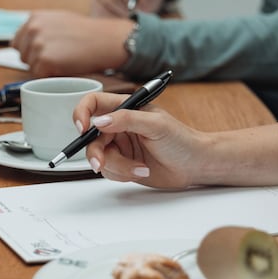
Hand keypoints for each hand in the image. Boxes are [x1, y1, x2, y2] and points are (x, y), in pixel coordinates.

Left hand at [12, 10, 133, 76]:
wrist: (102, 40)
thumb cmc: (86, 32)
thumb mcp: (58, 20)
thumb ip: (41, 28)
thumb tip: (28, 40)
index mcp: (34, 18)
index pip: (18, 42)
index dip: (30, 51)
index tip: (44, 54)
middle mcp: (32, 29)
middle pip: (23, 56)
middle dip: (36, 61)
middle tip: (57, 58)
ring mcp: (37, 45)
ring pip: (31, 68)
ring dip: (44, 69)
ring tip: (63, 61)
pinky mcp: (44, 60)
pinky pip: (39, 76)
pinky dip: (50, 76)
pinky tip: (64, 67)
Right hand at [73, 91, 209, 188]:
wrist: (194, 166)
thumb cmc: (181, 140)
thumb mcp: (156, 125)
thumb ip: (127, 120)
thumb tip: (100, 121)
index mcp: (125, 108)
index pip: (93, 104)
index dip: (82, 113)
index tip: (82, 128)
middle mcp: (118, 126)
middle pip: (91, 138)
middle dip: (96, 153)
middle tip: (100, 163)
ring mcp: (120, 147)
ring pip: (100, 158)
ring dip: (118, 167)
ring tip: (141, 168)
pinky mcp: (122, 165)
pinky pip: (109, 172)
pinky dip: (123, 174)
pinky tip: (141, 171)